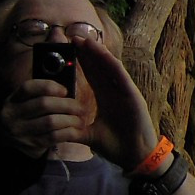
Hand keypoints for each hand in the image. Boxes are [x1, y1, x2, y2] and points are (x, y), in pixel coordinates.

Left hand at [0, 38, 157, 165]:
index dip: (82, 62)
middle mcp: (116, 92)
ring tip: (85, 40)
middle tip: (72, 37)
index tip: (69, 50)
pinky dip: (112, 64)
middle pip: (100, 67)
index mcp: (107, 98)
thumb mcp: (91, 135)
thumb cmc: (118, 146)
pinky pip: (122, 77)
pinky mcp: (133, 96)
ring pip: (110, 68)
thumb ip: (76, 129)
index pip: (93, 76)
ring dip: (98, 53)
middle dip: (87, 52)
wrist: (136, 157)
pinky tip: (103, 54)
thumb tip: (58, 130)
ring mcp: (125, 92)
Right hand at [0, 71, 95, 158]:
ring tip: (80, 120)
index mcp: (13, 100)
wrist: (13, 145)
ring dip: (71, 120)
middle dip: (67, 104)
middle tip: (81, 108)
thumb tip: (68, 90)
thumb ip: (42, 95)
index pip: (28, 87)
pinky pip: (54, 136)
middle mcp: (13, 115)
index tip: (65, 91)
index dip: (49, 86)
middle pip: (44, 104)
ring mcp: (21, 131)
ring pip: (51, 121)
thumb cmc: (28, 118)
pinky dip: (69, 132)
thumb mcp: (26, 104)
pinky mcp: (31, 145)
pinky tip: (76, 130)